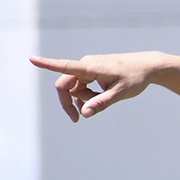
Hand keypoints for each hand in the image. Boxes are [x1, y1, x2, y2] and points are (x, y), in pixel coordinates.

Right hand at [31, 52, 165, 121]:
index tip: (31, 58)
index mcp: (91, 67)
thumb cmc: (135, 78)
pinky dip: (87, 95)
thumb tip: (84, 113)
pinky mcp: (91, 71)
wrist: (148, 66)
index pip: (65, 66)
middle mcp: (86, 64)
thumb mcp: (120, 93)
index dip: (47, 64)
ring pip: (74, 87)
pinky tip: (99, 99)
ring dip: (82, 99)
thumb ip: (102, 103)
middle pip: (65, 85)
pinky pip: (81, 86)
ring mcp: (88, 67)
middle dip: (68, 102)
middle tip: (76, 120)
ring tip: (103, 101)